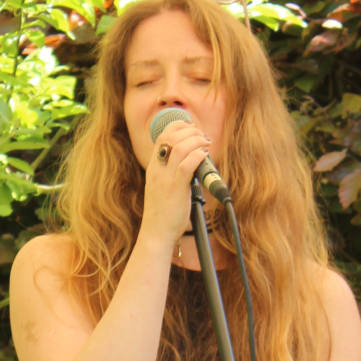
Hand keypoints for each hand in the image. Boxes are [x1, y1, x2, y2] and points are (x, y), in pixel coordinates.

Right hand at [141, 119, 211, 247]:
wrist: (156, 234)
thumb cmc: (163, 214)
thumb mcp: (162, 188)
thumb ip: (172, 172)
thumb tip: (192, 161)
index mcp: (153, 167)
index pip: (163, 135)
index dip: (179, 126)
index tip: (192, 129)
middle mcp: (157, 169)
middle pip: (171, 136)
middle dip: (191, 131)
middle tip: (203, 136)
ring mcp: (165, 179)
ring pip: (180, 147)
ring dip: (197, 141)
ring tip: (206, 144)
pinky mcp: (175, 189)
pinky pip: (187, 164)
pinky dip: (198, 156)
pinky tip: (205, 155)